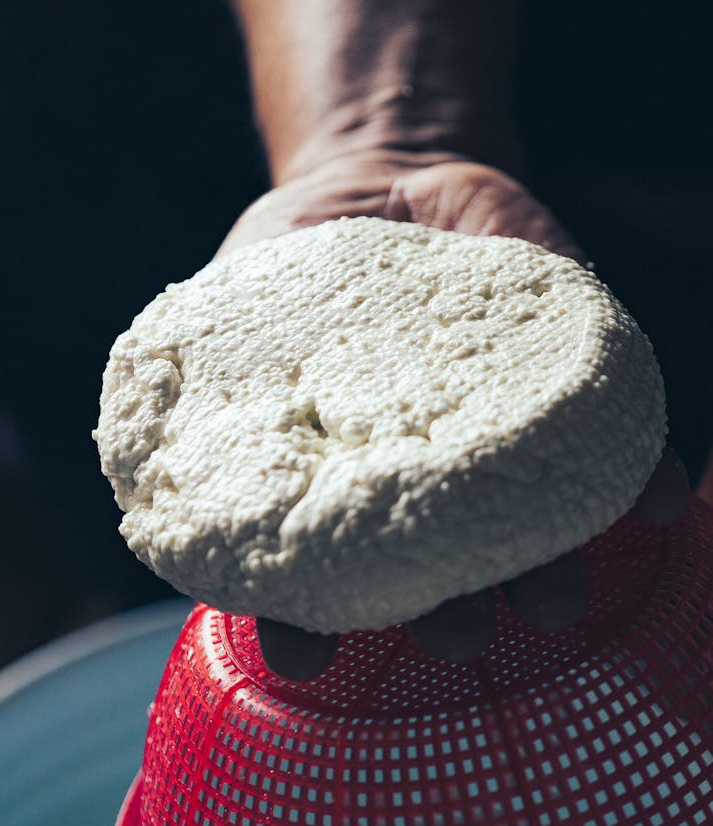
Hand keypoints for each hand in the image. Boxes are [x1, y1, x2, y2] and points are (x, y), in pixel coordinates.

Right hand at [219, 155, 688, 678]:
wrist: (388, 173)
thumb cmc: (296, 252)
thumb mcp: (233, 301)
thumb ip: (206, 363)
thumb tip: (168, 455)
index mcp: (338, 468)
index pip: (323, 562)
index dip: (311, 616)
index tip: (305, 652)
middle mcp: (422, 468)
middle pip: (439, 562)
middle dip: (449, 609)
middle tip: (455, 638)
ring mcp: (498, 427)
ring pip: (529, 519)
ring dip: (546, 566)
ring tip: (554, 597)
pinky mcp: (565, 377)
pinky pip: (613, 435)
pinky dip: (640, 472)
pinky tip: (657, 497)